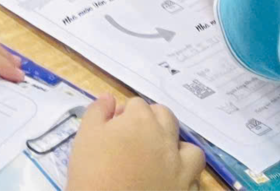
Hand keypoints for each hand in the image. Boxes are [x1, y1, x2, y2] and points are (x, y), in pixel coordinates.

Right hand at [66, 94, 204, 190]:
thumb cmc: (92, 172)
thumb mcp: (85, 136)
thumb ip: (97, 112)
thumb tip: (109, 98)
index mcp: (141, 120)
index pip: (137, 105)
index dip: (124, 115)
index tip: (113, 129)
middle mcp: (165, 138)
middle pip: (166, 117)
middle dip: (152, 122)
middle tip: (134, 140)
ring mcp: (180, 166)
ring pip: (190, 149)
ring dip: (177, 149)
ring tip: (161, 160)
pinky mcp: (185, 189)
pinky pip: (195, 179)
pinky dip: (185, 178)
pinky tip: (169, 182)